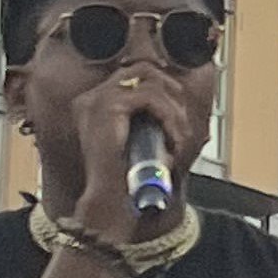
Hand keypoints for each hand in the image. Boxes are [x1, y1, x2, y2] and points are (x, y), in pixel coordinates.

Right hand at [68, 61, 205, 250]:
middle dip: (174, 95)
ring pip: (152, 83)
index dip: (165, 90)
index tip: (181, 116)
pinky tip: (174, 140)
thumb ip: (153, 121)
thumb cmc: (127, 185)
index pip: (135, 74)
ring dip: (175, 112)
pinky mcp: (107, 107)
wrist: (109, 207)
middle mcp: (92, 98)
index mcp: (96, 105)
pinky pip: (150, 97)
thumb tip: (180, 104)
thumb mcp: (143, 145)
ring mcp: (97, 100)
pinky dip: (170, 119)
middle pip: (145, 70)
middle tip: (185, 126)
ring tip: (180, 139)